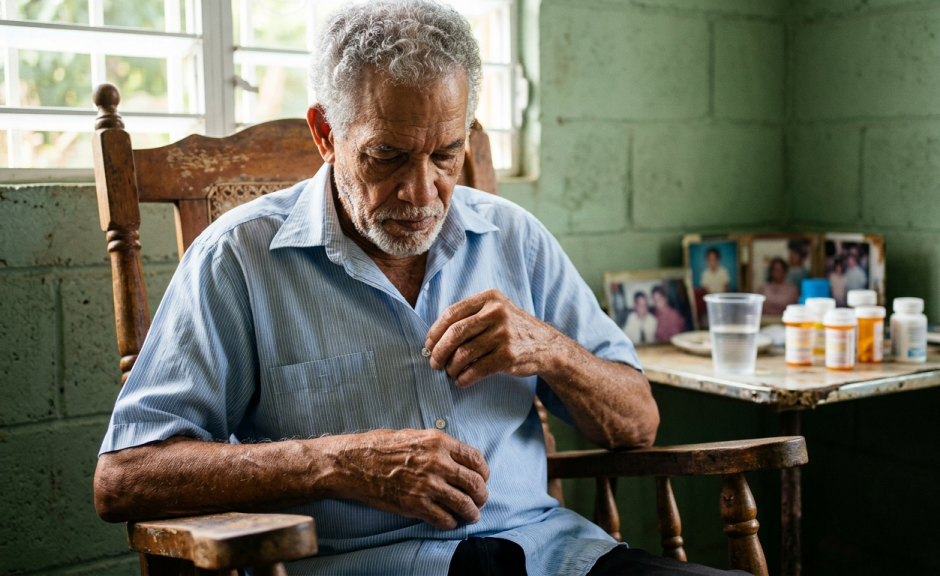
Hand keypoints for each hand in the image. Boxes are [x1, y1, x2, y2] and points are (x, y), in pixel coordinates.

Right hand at [329, 429, 488, 529]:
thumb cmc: (380, 447)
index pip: (476, 459)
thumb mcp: (414, 435)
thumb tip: (456, 458)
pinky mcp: (416, 504)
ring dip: (471, 512)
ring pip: (464, 504)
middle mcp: (438, 463)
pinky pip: (444, 518)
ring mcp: (428, 485)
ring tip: (471, 516)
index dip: (483, 472)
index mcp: (439, 442)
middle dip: (481, 495)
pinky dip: (450, 522)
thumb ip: (437, 446)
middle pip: (475, 483)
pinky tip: (448, 521)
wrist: (354, 463)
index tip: (482, 479)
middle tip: (480, 501)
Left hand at [425, 289, 563, 386]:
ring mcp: (503, 334)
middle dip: (439, 351)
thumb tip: (434, 338)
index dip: (435, 331)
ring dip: (451, 367)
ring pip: (464, 354)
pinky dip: (464, 378)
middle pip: (455, 333)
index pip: (451, 313)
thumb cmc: (512, 329)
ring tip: (449, 372)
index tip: (428, 345)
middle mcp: (496, 313)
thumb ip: (469, 317)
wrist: (546, 346)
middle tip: (434, 363)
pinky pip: (476, 370)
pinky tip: (461, 381)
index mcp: (489, 298)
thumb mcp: (496, 311)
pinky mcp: (508, 356)